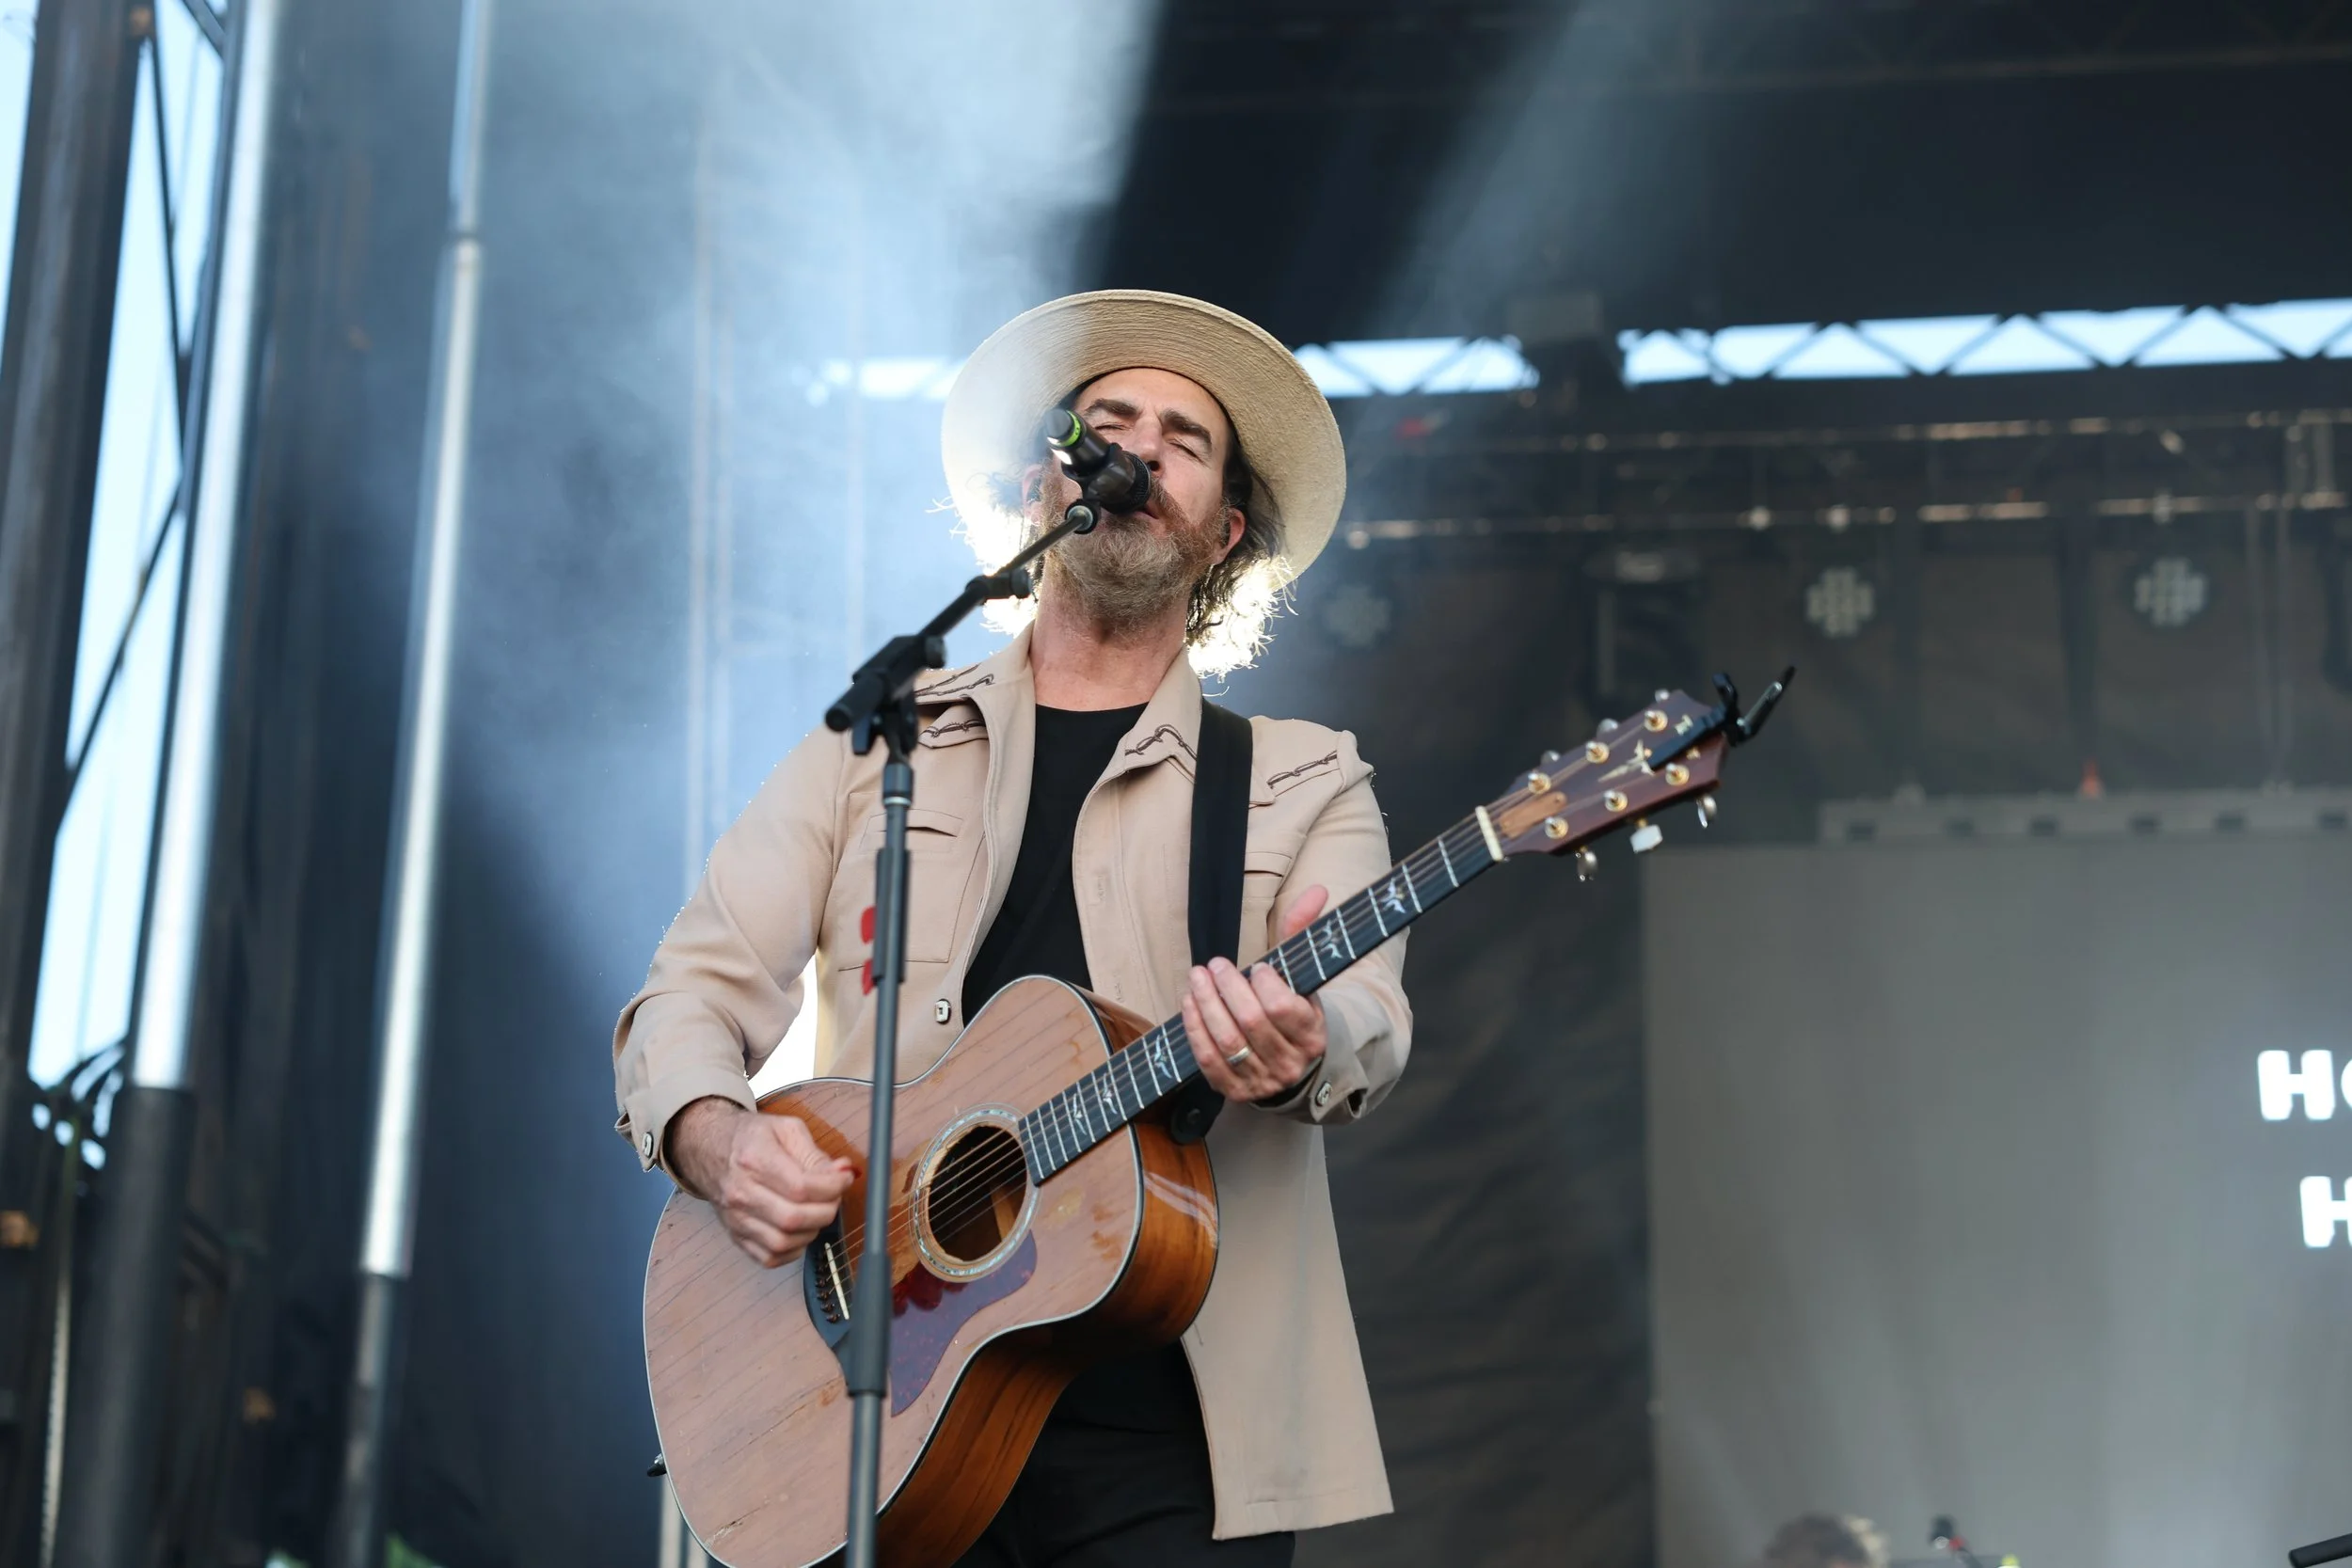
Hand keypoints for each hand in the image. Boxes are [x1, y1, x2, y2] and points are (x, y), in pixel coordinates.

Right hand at [666, 1097, 854, 1267]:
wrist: (708, 1150)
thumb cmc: (750, 1138)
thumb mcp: (785, 1130)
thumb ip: (815, 1154)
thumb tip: (842, 1172)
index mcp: (754, 1160)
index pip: (801, 1186)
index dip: (833, 1187)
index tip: (844, 1179)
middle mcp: (741, 1193)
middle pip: (793, 1219)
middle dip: (826, 1211)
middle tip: (833, 1197)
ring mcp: (736, 1218)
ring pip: (783, 1242)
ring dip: (812, 1231)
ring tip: (816, 1211)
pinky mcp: (736, 1236)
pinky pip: (770, 1257)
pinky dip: (793, 1249)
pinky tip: (800, 1230)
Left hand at [1183, 885, 1329, 1104]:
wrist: (1293, 1066)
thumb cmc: (1294, 1011)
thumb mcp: (1302, 977)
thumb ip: (1303, 934)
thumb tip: (1317, 890)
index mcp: (1313, 1035)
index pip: (1283, 1009)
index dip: (1265, 984)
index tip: (1257, 967)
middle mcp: (1290, 1063)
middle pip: (1251, 1021)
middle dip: (1228, 988)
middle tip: (1215, 965)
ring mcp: (1262, 1081)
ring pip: (1227, 1041)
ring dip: (1206, 1004)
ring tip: (1197, 978)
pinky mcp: (1235, 1090)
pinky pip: (1208, 1060)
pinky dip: (1194, 1028)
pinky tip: (1190, 1003)